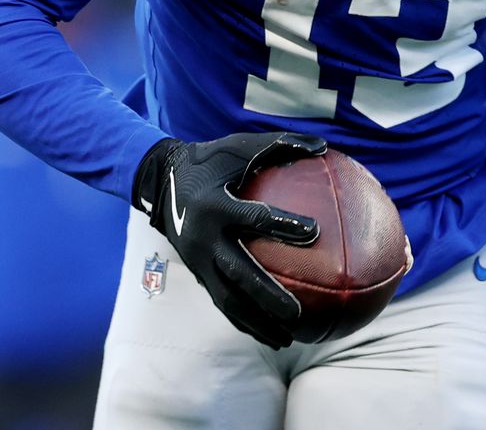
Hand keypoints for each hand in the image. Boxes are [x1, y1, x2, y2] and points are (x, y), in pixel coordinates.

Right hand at [131, 131, 327, 347]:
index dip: (281, 224)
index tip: (314, 231)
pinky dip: (246, 321)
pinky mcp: (198, 273)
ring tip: (288, 340)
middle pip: (238, 273)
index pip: (253, 217)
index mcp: (216, 205)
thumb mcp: (240, 146)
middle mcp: (205, 238)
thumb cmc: (211, 160)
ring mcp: (199, 260)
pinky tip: (272, 336)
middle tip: (297, 313)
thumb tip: (324, 147)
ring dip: (256, 322)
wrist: (161, 181)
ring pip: (228, 299)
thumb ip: (281, 145)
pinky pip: (223, 302)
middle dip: (266, 296)